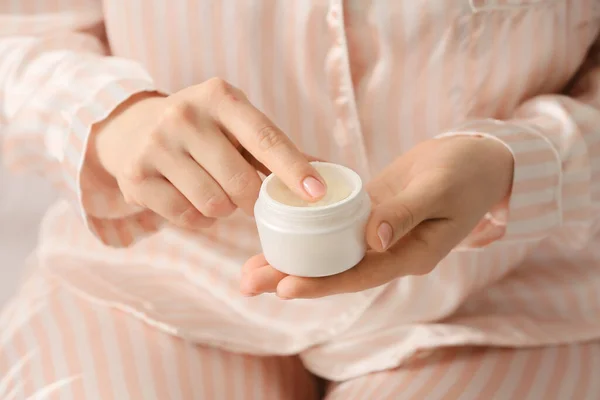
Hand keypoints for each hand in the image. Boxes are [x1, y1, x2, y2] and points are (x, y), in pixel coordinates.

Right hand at [88, 78, 325, 228]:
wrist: (132, 129)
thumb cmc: (202, 130)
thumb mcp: (235, 124)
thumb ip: (276, 147)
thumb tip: (327, 170)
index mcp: (219, 96)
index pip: (265, 138)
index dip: (294, 169)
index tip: (317, 194)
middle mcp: (185, 115)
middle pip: (241, 182)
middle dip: (254, 200)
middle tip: (250, 198)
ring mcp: (156, 145)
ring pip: (215, 203)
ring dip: (225, 208)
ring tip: (216, 192)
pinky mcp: (136, 177)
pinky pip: (188, 217)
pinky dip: (200, 219)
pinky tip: (193, 200)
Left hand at [240, 135, 513, 298]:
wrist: (475, 159)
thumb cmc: (466, 173)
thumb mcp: (439, 189)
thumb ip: (405, 213)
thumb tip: (372, 239)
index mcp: (410, 255)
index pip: (359, 275)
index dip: (321, 283)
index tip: (284, 287)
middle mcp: (390, 251)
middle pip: (335, 271)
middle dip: (292, 277)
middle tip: (247, 282)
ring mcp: (378, 234)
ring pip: (329, 252)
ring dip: (293, 258)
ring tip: (250, 266)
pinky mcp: (369, 213)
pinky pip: (334, 227)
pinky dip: (308, 231)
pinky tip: (280, 229)